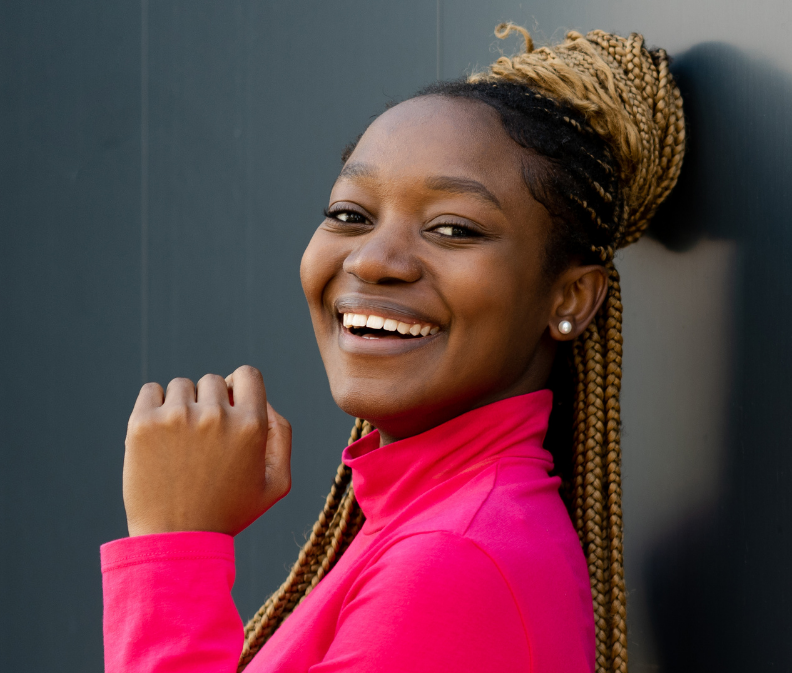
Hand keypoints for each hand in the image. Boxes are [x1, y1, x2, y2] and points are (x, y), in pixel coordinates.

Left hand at [123, 365, 291, 536]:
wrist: (177, 541)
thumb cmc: (229, 512)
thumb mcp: (276, 483)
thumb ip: (281, 436)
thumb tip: (264, 400)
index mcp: (251, 425)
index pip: (248, 375)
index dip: (240, 387)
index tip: (230, 407)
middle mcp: (215, 415)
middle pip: (213, 381)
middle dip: (209, 403)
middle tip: (203, 440)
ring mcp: (177, 417)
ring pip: (181, 386)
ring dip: (181, 405)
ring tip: (180, 442)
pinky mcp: (143, 424)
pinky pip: (150, 391)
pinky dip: (154, 405)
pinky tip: (159, 433)